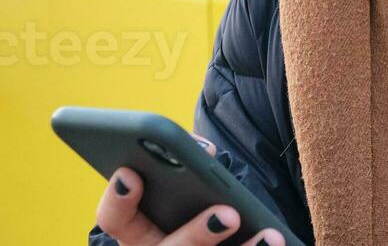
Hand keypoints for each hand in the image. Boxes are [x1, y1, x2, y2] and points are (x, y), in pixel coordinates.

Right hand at [93, 135, 284, 245]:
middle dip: (196, 234)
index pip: (112, 219)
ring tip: (268, 236)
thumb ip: (182, 163)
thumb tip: (201, 150)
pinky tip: (274, 240)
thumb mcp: (179, 187)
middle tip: (226, 215)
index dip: (118, 197)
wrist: (208, 237)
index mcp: (133, 231)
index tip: (131, 173)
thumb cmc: (186, 203)